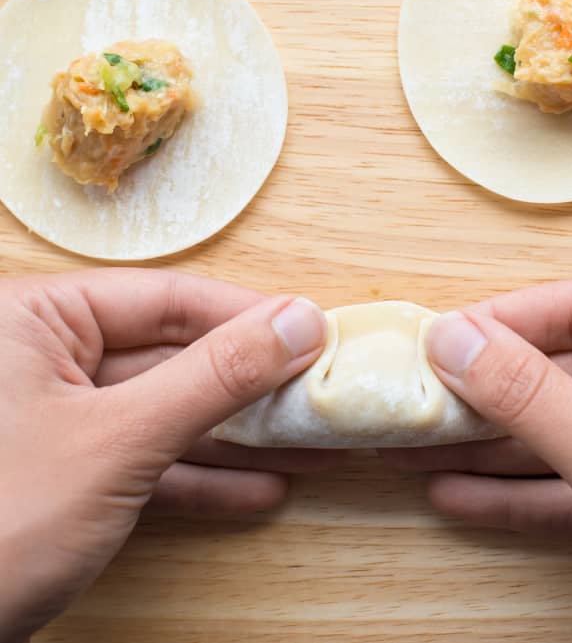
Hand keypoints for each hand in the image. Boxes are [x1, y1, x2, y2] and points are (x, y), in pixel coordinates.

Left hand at [0, 269, 328, 642]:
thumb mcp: (120, 439)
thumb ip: (214, 376)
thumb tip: (298, 322)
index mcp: (36, 318)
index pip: (166, 299)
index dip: (246, 315)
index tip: (312, 330)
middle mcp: (44, 357)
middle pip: (172, 356)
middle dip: (250, 386)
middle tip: (318, 392)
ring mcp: (55, 418)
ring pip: (164, 413)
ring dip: (236, 438)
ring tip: (309, 446)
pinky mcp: (63, 474)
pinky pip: (143, 461)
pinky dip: (197, 478)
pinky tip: (258, 489)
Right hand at [387, 280, 571, 642]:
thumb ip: (535, 398)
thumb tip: (455, 338)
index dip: (511, 319)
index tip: (444, 336)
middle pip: (570, 372)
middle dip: (488, 395)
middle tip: (418, 398)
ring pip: (568, 432)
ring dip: (491, 448)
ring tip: (416, 448)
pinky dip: (521, 495)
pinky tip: (459, 495)